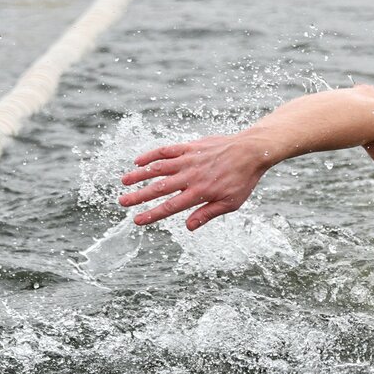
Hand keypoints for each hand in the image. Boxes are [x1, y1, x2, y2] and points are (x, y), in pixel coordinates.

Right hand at [118, 135, 264, 229]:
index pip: (170, 207)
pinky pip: (167, 150)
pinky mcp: (190, 147)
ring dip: (139, 175)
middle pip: (159, 188)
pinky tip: (139, 161)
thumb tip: (188, 227)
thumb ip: (207, 214)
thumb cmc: (242, 179)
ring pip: (158, 168)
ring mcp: (189, 160)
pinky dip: (151, 155)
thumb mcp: (231, 203)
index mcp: (199, 193)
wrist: (251, 151)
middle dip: (138, 196)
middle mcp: (190, 176)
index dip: (152, 214)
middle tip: (122, 202)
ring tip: (124, 181)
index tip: (137, 220)